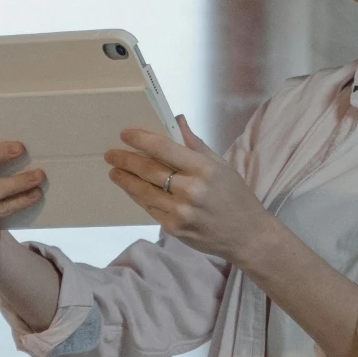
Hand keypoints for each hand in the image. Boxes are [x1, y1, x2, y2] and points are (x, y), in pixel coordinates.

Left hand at [105, 117, 270, 264]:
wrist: (247, 235)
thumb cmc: (236, 197)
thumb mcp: (221, 166)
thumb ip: (196, 144)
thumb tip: (178, 121)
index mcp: (204, 169)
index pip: (164, 148)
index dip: (141, 140)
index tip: (125, 134)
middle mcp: (191, 190)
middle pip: (148, 170)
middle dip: (125, 160)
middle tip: (110, 154)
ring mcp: (181, 212)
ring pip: (144, 192)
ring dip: (126, 180)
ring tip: (114, 171)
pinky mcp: (174, 228)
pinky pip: (150, 209)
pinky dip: (139, 197)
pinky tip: (132, 189)